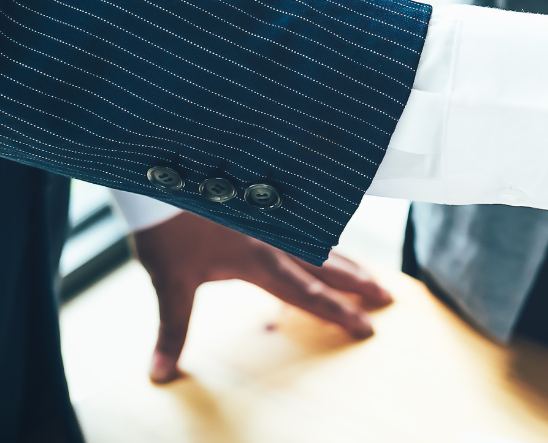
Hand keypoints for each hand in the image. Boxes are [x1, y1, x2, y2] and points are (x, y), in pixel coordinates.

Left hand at [131, 211, 392, 382]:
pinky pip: (303, 221)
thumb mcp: (170, 282)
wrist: (162, 174)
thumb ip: (172, 328)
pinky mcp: (261, 202)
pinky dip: (321, 234)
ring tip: (366, 270)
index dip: (340, 314)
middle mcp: (275, 240)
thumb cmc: (167, 227)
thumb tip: (160, 373)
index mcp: (261, 262)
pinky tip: (322, 235)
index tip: (367, 327)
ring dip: (346, 260)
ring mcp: (271, 218)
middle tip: (387, 296)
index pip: (310, 296)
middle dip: (359, 284)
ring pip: (320, 242)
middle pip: (329, 266)